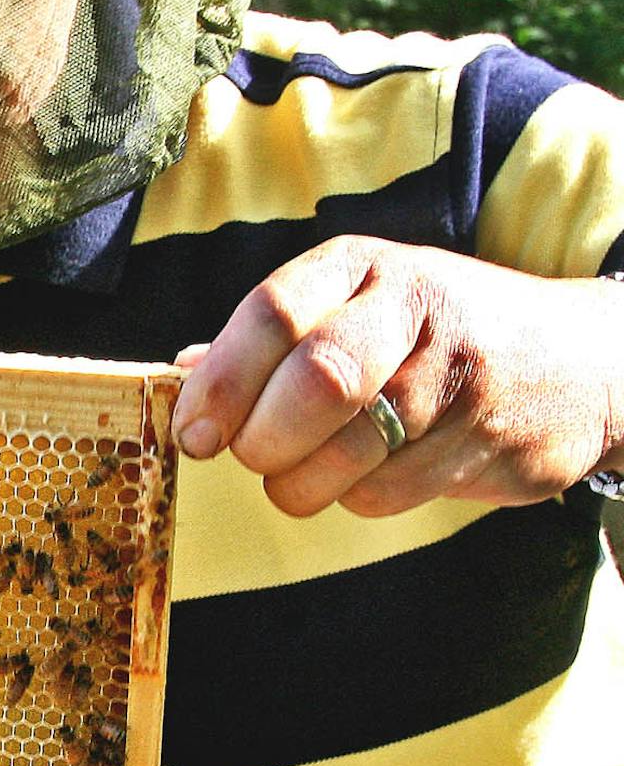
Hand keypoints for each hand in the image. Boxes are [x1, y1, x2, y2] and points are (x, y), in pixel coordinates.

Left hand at [170, 235, 623, 516]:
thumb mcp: (351, 301)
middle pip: (319, 381)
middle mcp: (414, 310)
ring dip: (301, 481)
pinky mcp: (493, 441)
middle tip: (246, 456)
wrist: (580, 357)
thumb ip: (269, 336)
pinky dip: (356, 498)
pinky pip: (391, 491)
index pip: (273, 314)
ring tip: (297, 474)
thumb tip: (184, 373)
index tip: (193, 432)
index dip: (222, 382)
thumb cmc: (428, 330)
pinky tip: (365, 476)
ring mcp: (461, 376)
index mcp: (360, 267)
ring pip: (353, 450)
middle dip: (264, 438)